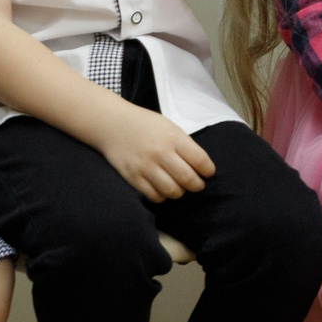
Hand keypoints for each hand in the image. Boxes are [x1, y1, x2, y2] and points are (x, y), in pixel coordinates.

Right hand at [92, 101, 216, 201]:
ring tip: (180, 188)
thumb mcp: (170, 128)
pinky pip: (153, 195)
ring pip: (171, 190)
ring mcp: (145, 167)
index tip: (208, 173)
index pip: (200, 160)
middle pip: (187, 178)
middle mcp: (160, 153)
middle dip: (197, 185)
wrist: (113, 124)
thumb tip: (200, 166)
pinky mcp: (132, 177)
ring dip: (180, 192)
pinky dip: (163, 196)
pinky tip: (164, 190)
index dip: (208, 170)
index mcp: (173, 138)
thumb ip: (184, 145)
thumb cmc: (146, 125)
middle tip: (198, 185)